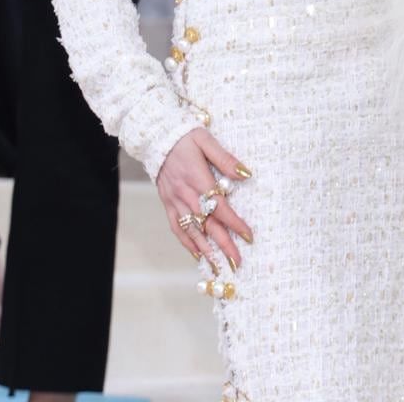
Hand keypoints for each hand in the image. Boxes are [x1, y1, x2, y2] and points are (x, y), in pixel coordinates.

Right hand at [156, 127, 252, 269]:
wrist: (155, 137)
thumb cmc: (185, 137)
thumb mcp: (206, 140)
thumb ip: (225, 159)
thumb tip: (246, 174)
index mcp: (197, 180)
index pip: (219, 207)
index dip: (234, 223)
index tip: (248, 236)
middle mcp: (185, 195)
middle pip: (207, 225)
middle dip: (223, 245)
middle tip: (237, 262)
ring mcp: (174, 202)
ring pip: (191, 231)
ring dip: (206, 250)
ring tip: (219, 266)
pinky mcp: (167, 204)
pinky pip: (177, 228)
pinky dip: (187, 243)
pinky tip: (197, 254)